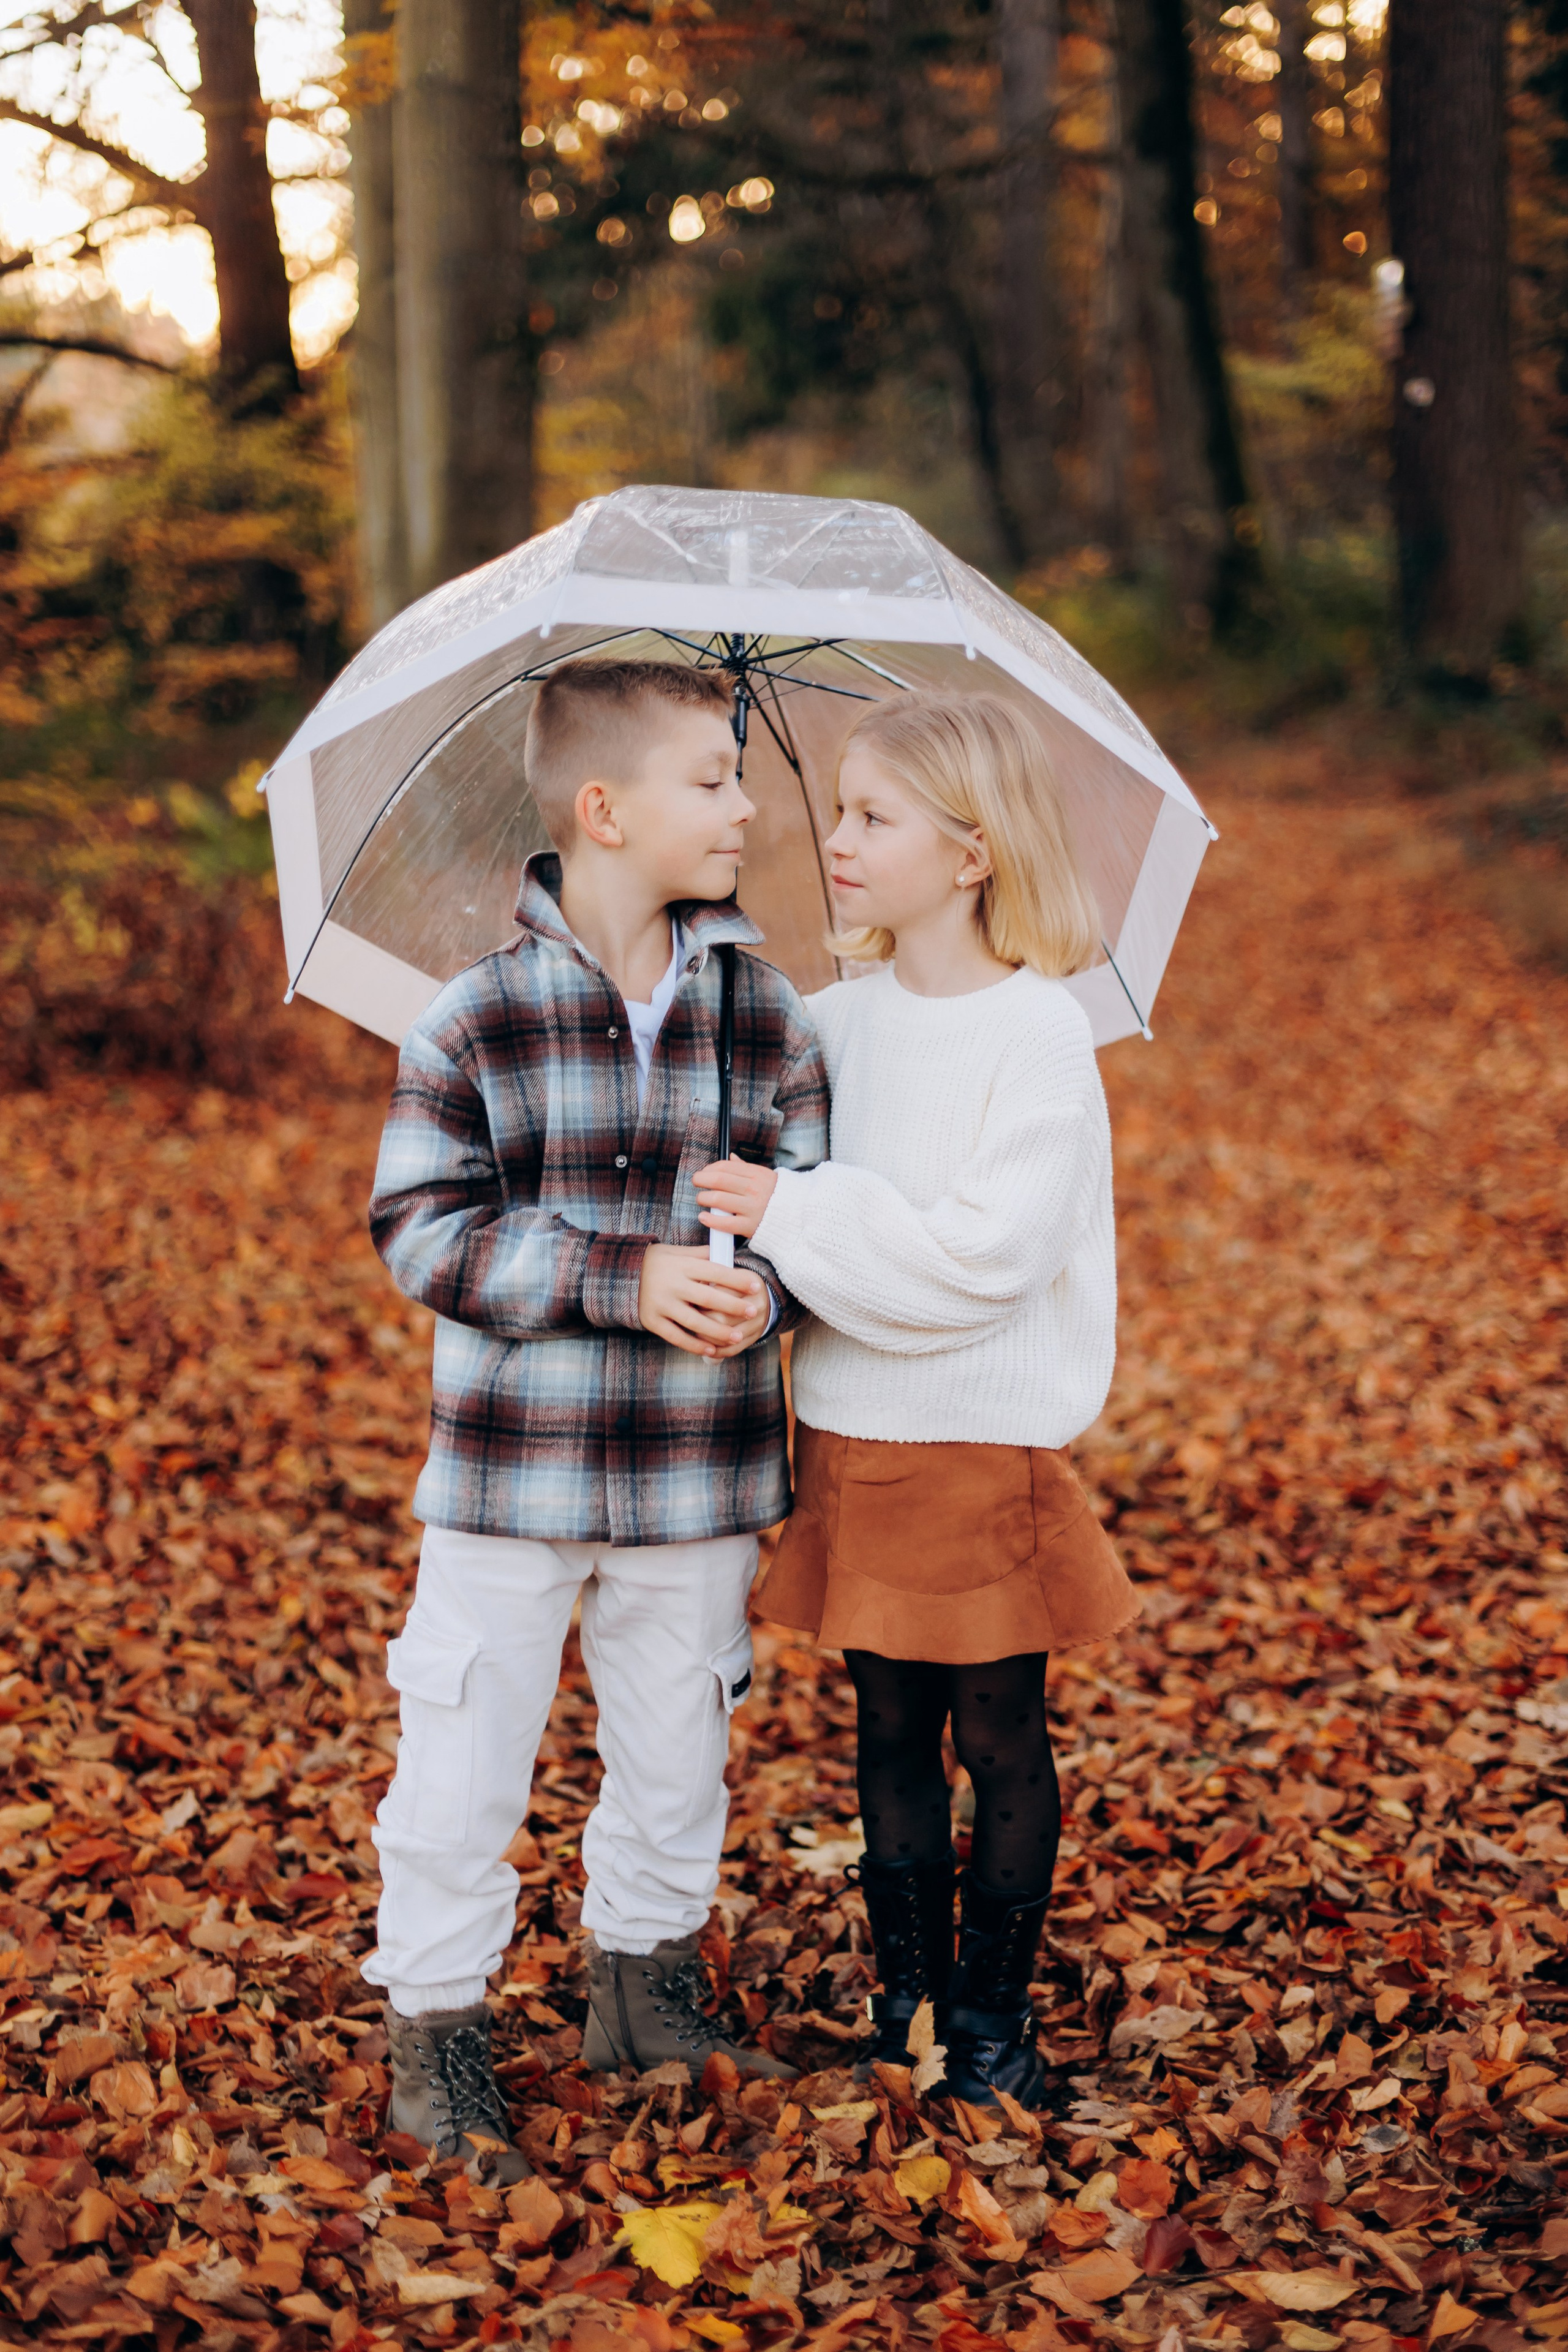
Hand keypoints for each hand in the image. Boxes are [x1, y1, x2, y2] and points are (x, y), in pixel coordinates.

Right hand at [638, 1244, 769, 1357]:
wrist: (618, 1274)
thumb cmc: (653, 1262)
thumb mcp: (675, 1252)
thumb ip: (700, 1254)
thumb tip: (726, 1254)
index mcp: (681, 1265)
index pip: (715, 1272)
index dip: (737, 1280)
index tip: (756, 1287)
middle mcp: (672, 1285)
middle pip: (708, 1298)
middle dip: (733, 1307)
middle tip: (753, 1312)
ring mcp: (661, 1304)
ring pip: (695, 1321)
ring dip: (718, 1331)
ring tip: (737, 1337)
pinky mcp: (652, 1321)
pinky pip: (676, 1336)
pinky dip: (694, 1344)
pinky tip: (711, 1350)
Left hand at [693, 1155, 778, 1240]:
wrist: (797, 1217)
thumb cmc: (777, 1196)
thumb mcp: (765, 1177)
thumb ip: (746, 1168)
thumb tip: (731, 1158)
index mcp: (756, 1175)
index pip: (725, 1167)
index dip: (709, 1168)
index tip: (704, 1172)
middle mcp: (753, 1189)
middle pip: (718, 1180)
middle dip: (701, 1179)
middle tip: (696, 1182)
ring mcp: (751, 1208)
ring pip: (718, 1199)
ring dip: (703, 1198)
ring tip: (701, 1199)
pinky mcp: (749, 1226)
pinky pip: (725, 1223)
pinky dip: (710, 1220)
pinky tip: (704, 1217)